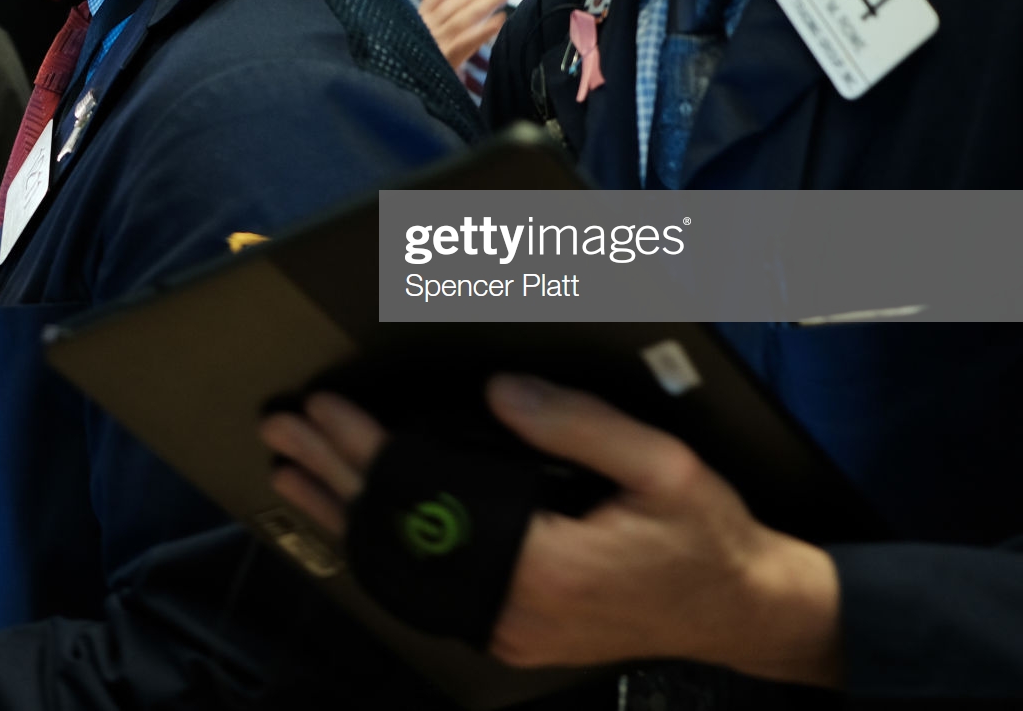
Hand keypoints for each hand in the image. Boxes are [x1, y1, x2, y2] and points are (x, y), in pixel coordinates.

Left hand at [260, 375, 842, 685]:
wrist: (740, 610)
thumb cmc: (705, 537)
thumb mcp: (661, 465)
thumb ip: (576, 423)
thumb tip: (499, 392)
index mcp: (545, 565)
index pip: (426, 499)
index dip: (369, 449)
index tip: (327, 409)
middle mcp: (514, 609)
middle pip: (400, 536)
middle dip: (333, 474)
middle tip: (282, 430)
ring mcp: (509, 629)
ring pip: (405, 570)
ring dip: (344, 515)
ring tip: (291, 473)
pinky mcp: (512, 632)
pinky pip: (431, 587)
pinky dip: (385, 549)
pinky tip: (354, 525)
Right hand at [418, 0, 511, 68]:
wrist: (410, 95)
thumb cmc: (426, 68)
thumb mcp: (432, 41)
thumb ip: (451, 24)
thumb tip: (482, 6)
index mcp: (420, 20)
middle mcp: (426, 28)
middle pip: (457, 1)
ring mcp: (435, 43)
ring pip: (464, 16)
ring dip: (488, 2)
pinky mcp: (444, 59)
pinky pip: (468, 40)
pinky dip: (485, 29)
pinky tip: (500, 21)